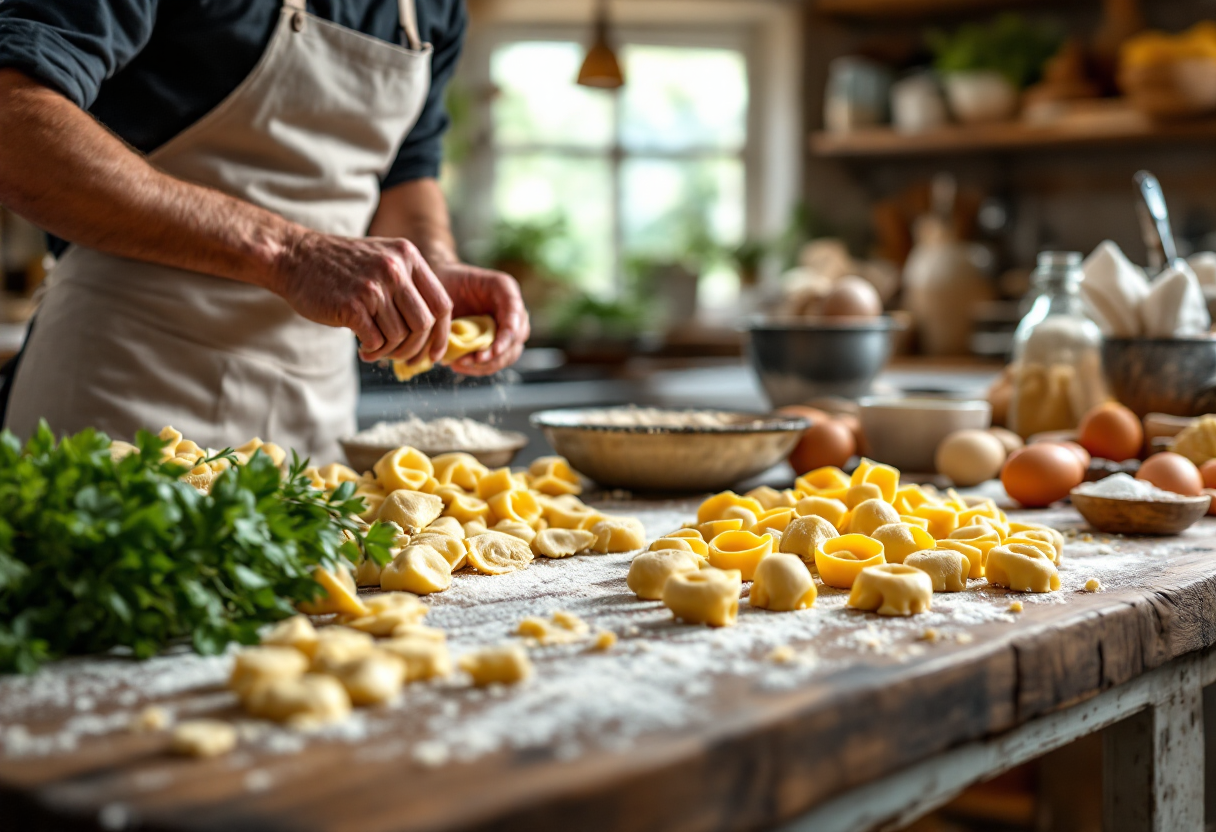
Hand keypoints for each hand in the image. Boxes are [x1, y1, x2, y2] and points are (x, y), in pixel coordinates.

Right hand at [272, 231, 452, 363]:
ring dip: (389, 351)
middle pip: (424, 324)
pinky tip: (363, 349)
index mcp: (408, 256)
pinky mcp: (353, 305)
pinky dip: (373, 352)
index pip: (442, 303)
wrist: (294, 257)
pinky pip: (377, 341)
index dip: (442, 334)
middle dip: (415, 348)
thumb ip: (409, 285)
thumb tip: (432, 331)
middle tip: (400, 357)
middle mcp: (395, 269)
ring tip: (374, 349)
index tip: (434, 354)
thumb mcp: (383, 259)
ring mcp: (374, 286)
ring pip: (400, 336)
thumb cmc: (341, 266)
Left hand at [435, 263, 529, 375]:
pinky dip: (480, 367)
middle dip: (497, 354)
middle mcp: (511, 308)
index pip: (515, 315)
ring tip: (461, 364)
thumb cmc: (442, 281)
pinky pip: (496, 359)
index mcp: (504, 289)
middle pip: (517, 338)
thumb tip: (456, 337)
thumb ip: (458, 306)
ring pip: (509, 353)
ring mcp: (506, 325)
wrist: (437, 286)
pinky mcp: (496, 340)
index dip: (507, 336)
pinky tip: (460, 364)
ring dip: (488, 364)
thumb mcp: (449, 286)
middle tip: (474, 360)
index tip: (493, 351)